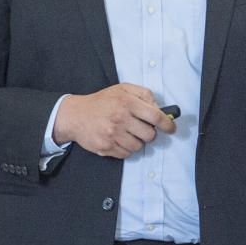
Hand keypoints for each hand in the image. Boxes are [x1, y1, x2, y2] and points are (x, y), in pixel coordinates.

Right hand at [53, 84, 176, 159]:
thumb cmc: (101, 102)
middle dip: (149, 133)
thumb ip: (143, 94)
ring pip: (139, 147)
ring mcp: (112, 134)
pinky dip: (126, 149)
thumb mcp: (122, 89)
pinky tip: (118, 140)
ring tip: (126, 133)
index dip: (168, 124)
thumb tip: (159, 108)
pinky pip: (127, 154)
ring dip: (136, 142)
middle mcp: (120, 118)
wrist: (74, 115)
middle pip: (150, 135)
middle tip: (140, 128)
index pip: (156, 117)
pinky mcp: (106, 147)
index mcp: (127, 102)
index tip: (171, 128)